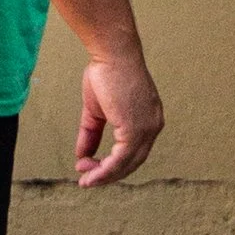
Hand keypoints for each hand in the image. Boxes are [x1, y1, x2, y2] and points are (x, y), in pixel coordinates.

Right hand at [74, 47, 164, 186]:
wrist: (112, 54)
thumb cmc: (106, 74)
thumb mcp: (96, 112)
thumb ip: (91, 135)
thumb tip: (82, 157)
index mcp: (149, 119)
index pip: (133, 151)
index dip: (112, 164)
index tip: (89, 167)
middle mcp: (153, 125)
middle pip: (132, 162)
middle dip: (107, 174)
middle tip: (85, 179)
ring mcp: (147, 128)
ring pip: (126, 164)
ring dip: (103, 176)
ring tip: (84, 180)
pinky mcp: (136, 129)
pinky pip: (120, 160)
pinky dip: (104, 170)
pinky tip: (88, 172)